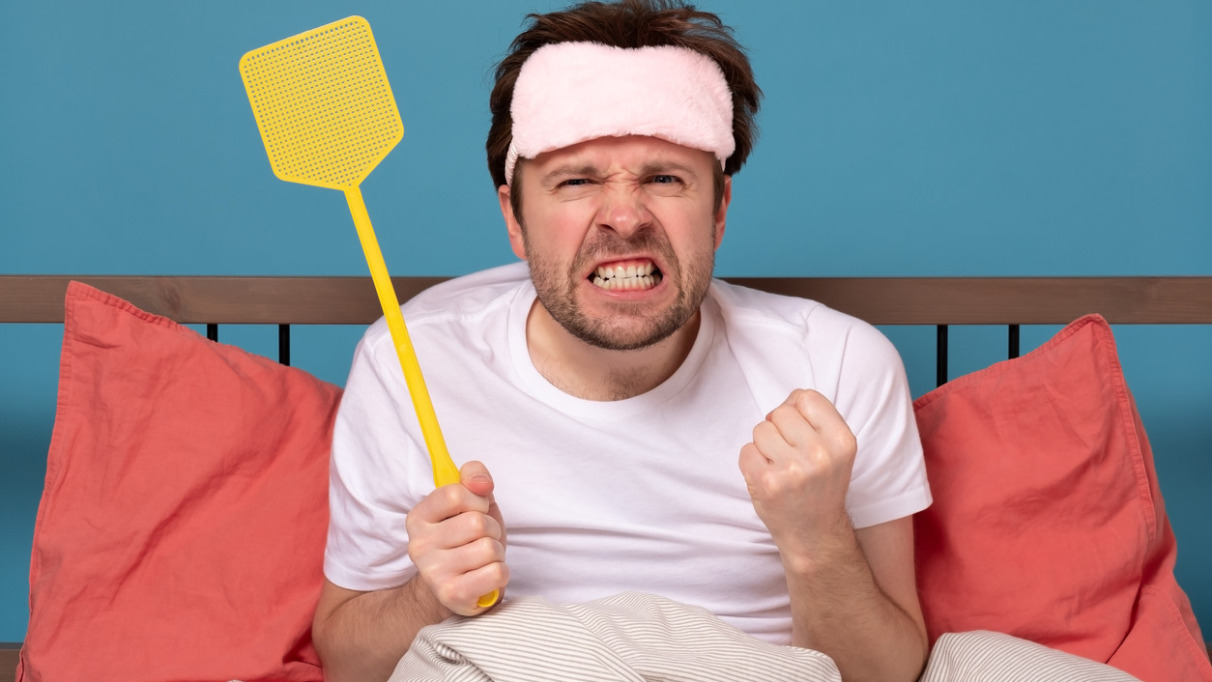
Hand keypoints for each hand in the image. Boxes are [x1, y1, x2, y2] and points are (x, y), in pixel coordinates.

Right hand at [405, 460, 507, 615]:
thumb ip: (474, 478)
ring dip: (496, 552)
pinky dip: (501, 572)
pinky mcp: (452, 594)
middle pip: (476, 523)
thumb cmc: (467, 540)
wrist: (459, 587)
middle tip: (481, 539)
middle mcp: (419, 545)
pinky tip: (486, 575)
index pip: (455, 493)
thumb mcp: (472, 502)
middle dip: (491, 529)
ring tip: (482, 559)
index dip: (477, 500)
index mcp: (419, 517)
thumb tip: (482, 483)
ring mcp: (433, 572)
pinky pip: (497, 573)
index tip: (477, 510)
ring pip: (489, 548)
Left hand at [739, 389, 856, 553]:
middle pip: (781, 412)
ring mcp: (793, 470)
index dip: (797, 410)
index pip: (806, 397)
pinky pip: (746, 451)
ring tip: (780, 467)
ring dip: (764, 446)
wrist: (814, 533)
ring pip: (760, 430)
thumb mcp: (834, 449)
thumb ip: (815, 418)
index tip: (799, 432)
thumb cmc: (820, 485)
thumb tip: (788, 400)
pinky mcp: (768, 483)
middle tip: (789, 454)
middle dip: (779, 428)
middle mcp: (821, 455)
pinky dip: (751, 462)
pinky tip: (768, 478)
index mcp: (842, 441)